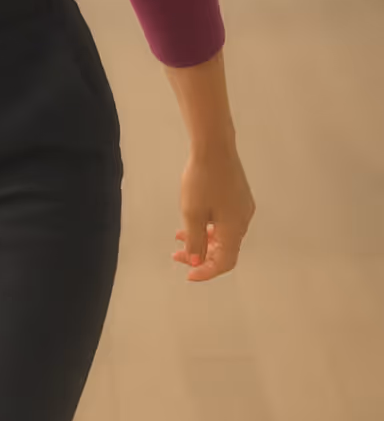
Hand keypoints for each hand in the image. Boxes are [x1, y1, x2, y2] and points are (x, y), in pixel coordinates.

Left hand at [171, 141, 254, 281]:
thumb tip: (195, 261)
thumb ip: (194, 241)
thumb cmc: (202, 179)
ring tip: (180, 237)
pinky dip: (209, 226)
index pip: (224, 263)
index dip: (206, 272)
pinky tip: (194, 220)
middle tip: (178, 256)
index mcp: (235, 229)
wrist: (214, 146)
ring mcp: (242, 207)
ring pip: (223, 234)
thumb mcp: (192, 213)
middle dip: (201, 255)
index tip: (188, 274)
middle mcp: (243, 220)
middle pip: (224, 250)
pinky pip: (225, 220)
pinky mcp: (238, 196)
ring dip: (203, 239)